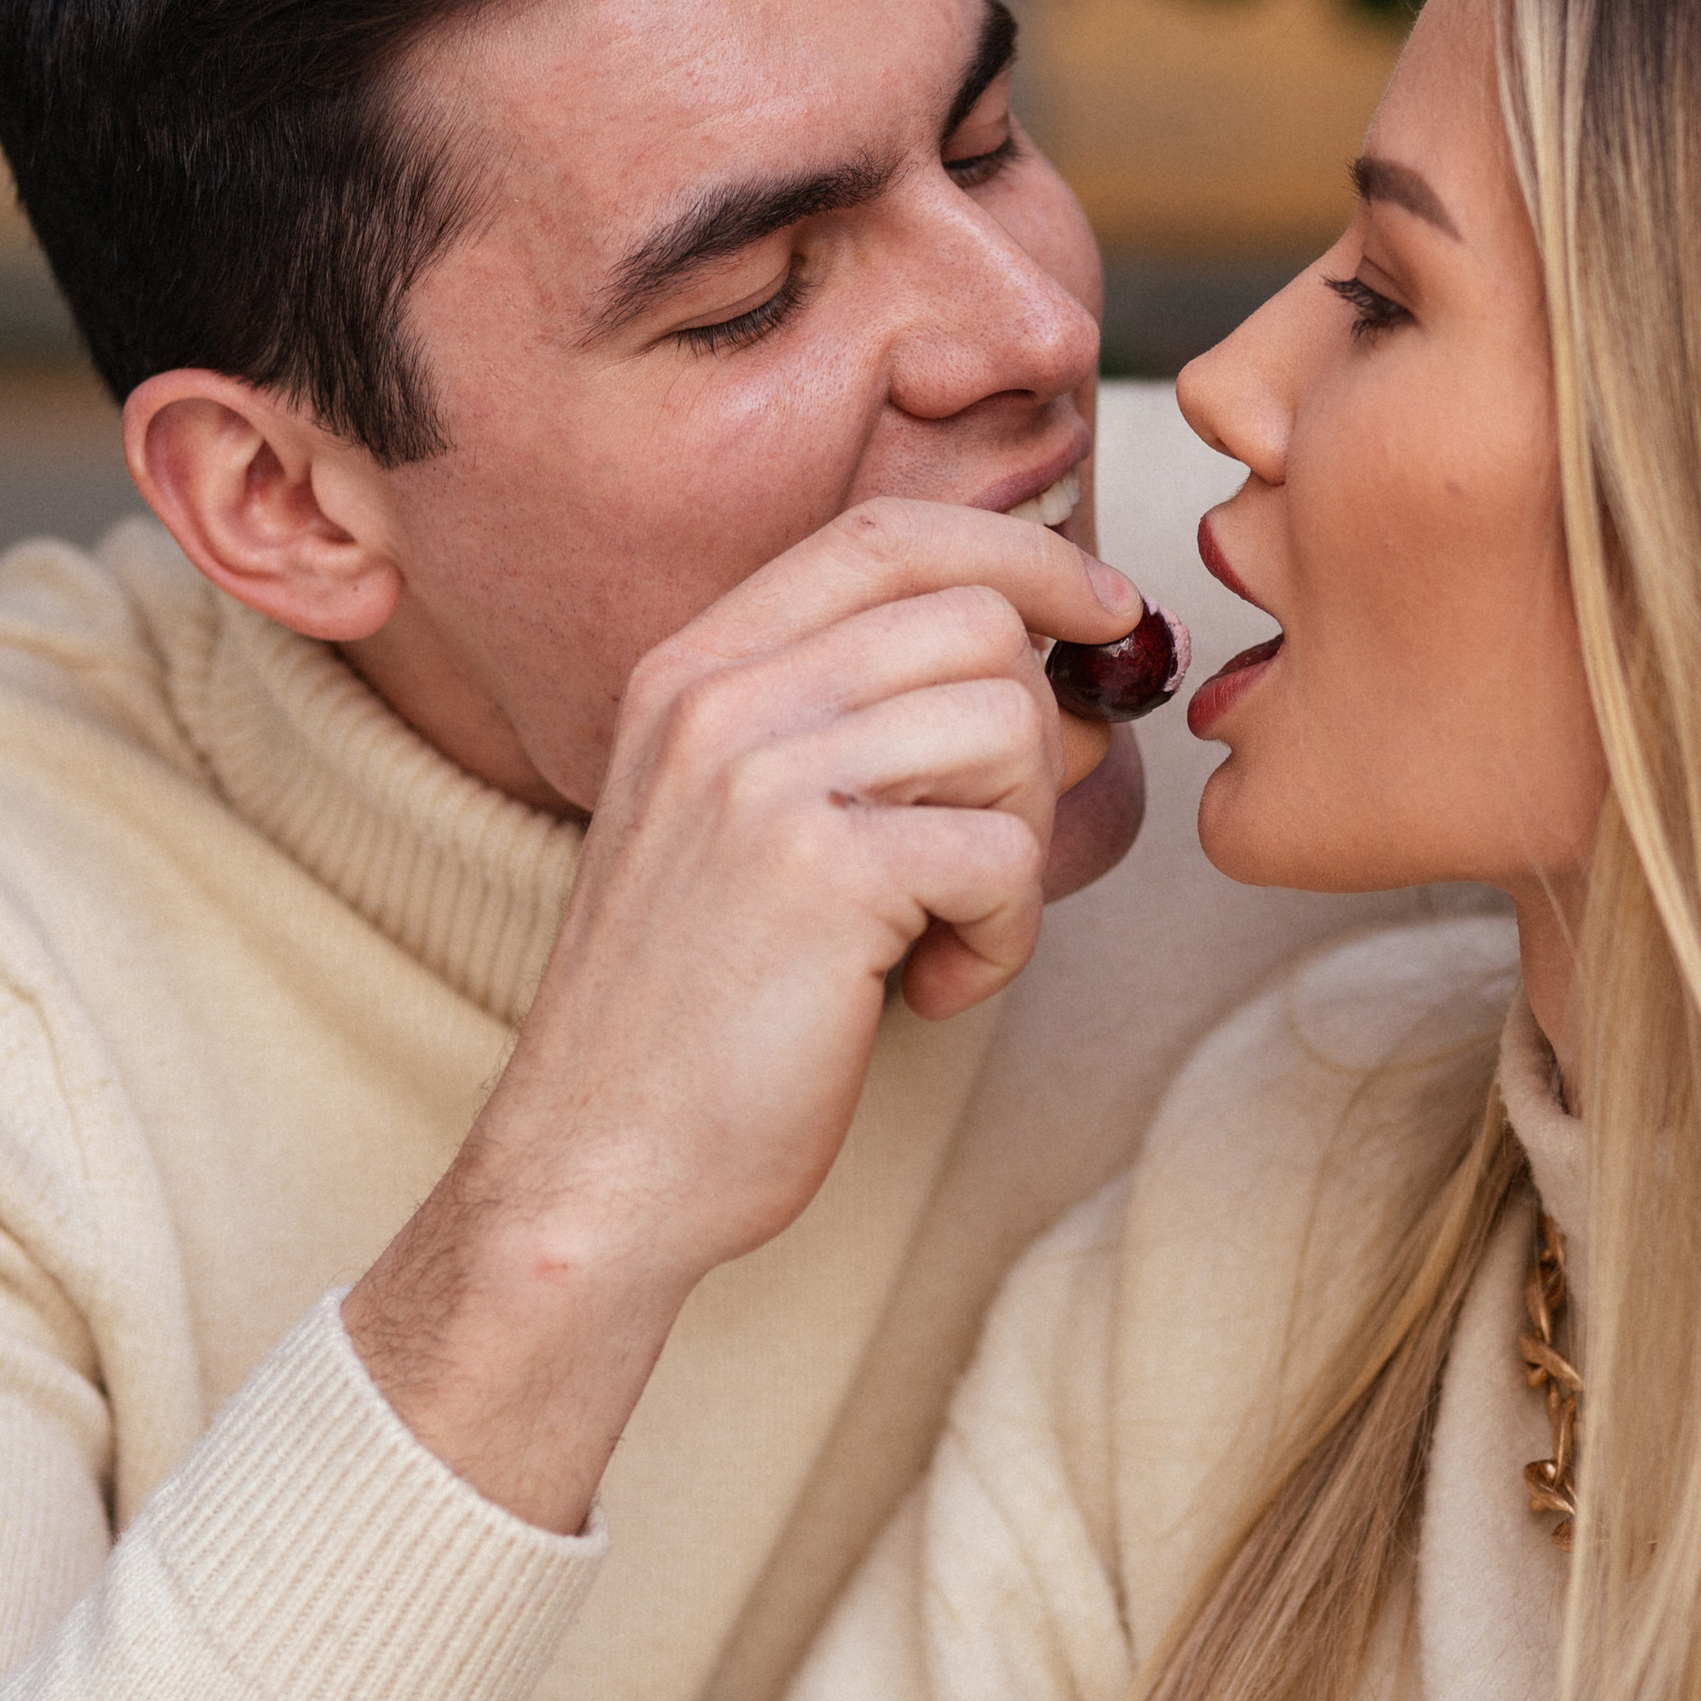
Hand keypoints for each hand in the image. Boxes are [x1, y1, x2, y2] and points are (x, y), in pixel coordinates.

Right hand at [344, 500, 1138, 1527]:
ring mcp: (761, 776)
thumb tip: (1053, 670)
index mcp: (694, 668)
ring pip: (1009, 725)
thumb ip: (855, 727)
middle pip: (976, 621)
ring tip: (947, 934)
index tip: (1102, 612)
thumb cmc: (696, 1016)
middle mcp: (719, 697)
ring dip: (1022, 849)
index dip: (1022, 553)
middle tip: (986, 857)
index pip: (888, 534)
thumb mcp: (746, 826)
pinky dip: (1005, 936)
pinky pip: (1005, 852)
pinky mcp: (821, 872)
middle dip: (1033, 741)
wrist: (598, 1166)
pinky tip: (932, 991)